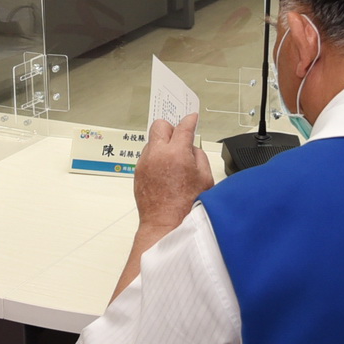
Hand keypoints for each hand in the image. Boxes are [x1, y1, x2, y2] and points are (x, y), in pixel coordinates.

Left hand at [133, 113, 212, 232]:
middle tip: (179, 138)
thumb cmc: (186, 207)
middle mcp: (157, 155)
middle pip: (160, 126)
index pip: (183, 127)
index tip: (192, 118)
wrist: (166, 225)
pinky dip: (156, 158)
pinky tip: (165, 172)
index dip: (190, 120)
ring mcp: (144, 163)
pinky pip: (147, 156)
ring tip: (173, 162)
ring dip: (162, 145)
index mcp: (176, 153)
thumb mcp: (205, 178)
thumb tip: (191, 148)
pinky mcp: (137, 173)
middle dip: (171, 128)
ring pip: (152, 141)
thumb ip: (199, 156)